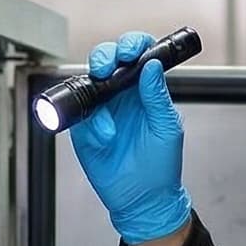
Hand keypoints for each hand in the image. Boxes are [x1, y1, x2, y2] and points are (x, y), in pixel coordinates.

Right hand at [69, 31, 192, 245]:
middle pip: (108, 60)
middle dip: (106, 56)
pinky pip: (79, 113)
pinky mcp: (85, 129)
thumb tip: (152, 66)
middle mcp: (121, 96)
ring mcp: (101, 111)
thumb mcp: (166, 127)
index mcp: (145, 91)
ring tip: (104, 103)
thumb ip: (157, 96)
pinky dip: (90, 120)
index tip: (132, 50)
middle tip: (108, 67)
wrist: (143, 199)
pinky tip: (105, 134)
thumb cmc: (160, 166)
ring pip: (89, 81)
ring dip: (93, 82)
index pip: (138, 56)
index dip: (133, 45)